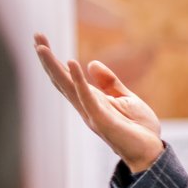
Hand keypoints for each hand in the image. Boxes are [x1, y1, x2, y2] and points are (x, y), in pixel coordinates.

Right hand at [34, 33, 164, 173]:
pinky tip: (71, 63)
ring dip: (54, 66)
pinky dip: (79, 80)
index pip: (67, 78)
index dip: (54, 60)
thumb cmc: (139, 129)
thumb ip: (109, 82)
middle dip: (47, 59)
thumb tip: (91, 63)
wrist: (152, 152)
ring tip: (41, 47)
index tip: (41, 40)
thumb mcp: (126, 99)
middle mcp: (86, 106)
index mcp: (91, 100)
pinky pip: (88, 97)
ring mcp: (91, 113)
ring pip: (68, 87)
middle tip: (35, 35)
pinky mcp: (102, 119)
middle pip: (61, 80)